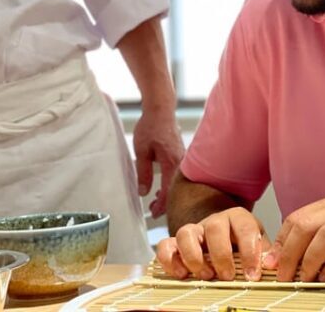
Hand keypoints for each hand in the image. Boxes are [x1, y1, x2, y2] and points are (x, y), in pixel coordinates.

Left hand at [133, 101, 184, 217]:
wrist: (161, 109)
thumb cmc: (150, 127)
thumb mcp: (141, 151)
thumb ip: (143, 173)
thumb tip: (144, 192)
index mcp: (172, 163)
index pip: (169, 191)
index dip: (161, 205)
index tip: (152, 213)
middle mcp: (181, 162)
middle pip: (176, 189)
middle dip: (165, 203)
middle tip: (152, 211)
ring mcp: (183, 158)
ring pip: (177, 182)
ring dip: (168, 193)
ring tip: (155, 201)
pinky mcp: (181, 154)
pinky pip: (178, 174)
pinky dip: (171, 183)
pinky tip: (161, 186)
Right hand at [156, 207, 271, 279]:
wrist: (222, 235)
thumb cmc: (241, 243)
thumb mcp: (258, 245)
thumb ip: (264, 254)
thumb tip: (272, 267)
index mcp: (239, 218)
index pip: (245, 228)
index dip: (250, 251)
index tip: (252, 275)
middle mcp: (215, 221)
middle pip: (214, 226)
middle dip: (221, 254)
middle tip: (227, 276)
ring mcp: (194, 230)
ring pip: (186, 232)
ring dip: (194, 257)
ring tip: (205, 275)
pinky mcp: (176, 242)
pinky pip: (165, 245)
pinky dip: (170, 260)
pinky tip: (181, 274)